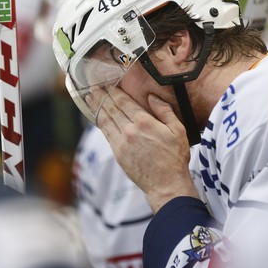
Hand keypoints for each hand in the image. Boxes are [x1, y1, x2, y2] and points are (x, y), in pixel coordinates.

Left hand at [90, 87, 198, 212]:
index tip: (106, 83)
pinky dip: (101, 123)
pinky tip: (98, 117)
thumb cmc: (175, 157)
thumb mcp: (178, 130)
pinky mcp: (118, 154)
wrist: (166, 184)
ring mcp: (121, 143)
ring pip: (106, 120)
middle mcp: (129, 130)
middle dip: (101, 96)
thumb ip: (165, 111)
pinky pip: (107, 133)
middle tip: (93, 86)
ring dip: (97, 107)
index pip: (123, 101)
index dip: (113, 91)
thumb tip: (152, 97)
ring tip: (90, 98)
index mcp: (144, 122)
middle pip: (112, 108)